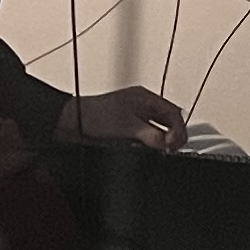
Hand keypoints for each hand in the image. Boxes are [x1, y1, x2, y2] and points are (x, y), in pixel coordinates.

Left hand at [63, 85, 189, 151]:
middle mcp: (141, 106)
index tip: (173, 145)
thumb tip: (168, 144)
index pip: (173, 113)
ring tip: (160, 150)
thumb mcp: (128, 126)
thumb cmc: (93, 115)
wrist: (71, 123)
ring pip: (158, 130)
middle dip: (173, 136)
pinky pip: (146, 137)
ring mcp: (134, 118)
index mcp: (145, 98)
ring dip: (161, 141)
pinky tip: (146, 150)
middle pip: (168, 122)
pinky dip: (150, 145)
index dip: (178, 130)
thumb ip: (151, 135)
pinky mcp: (126, 130)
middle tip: (170, 149)